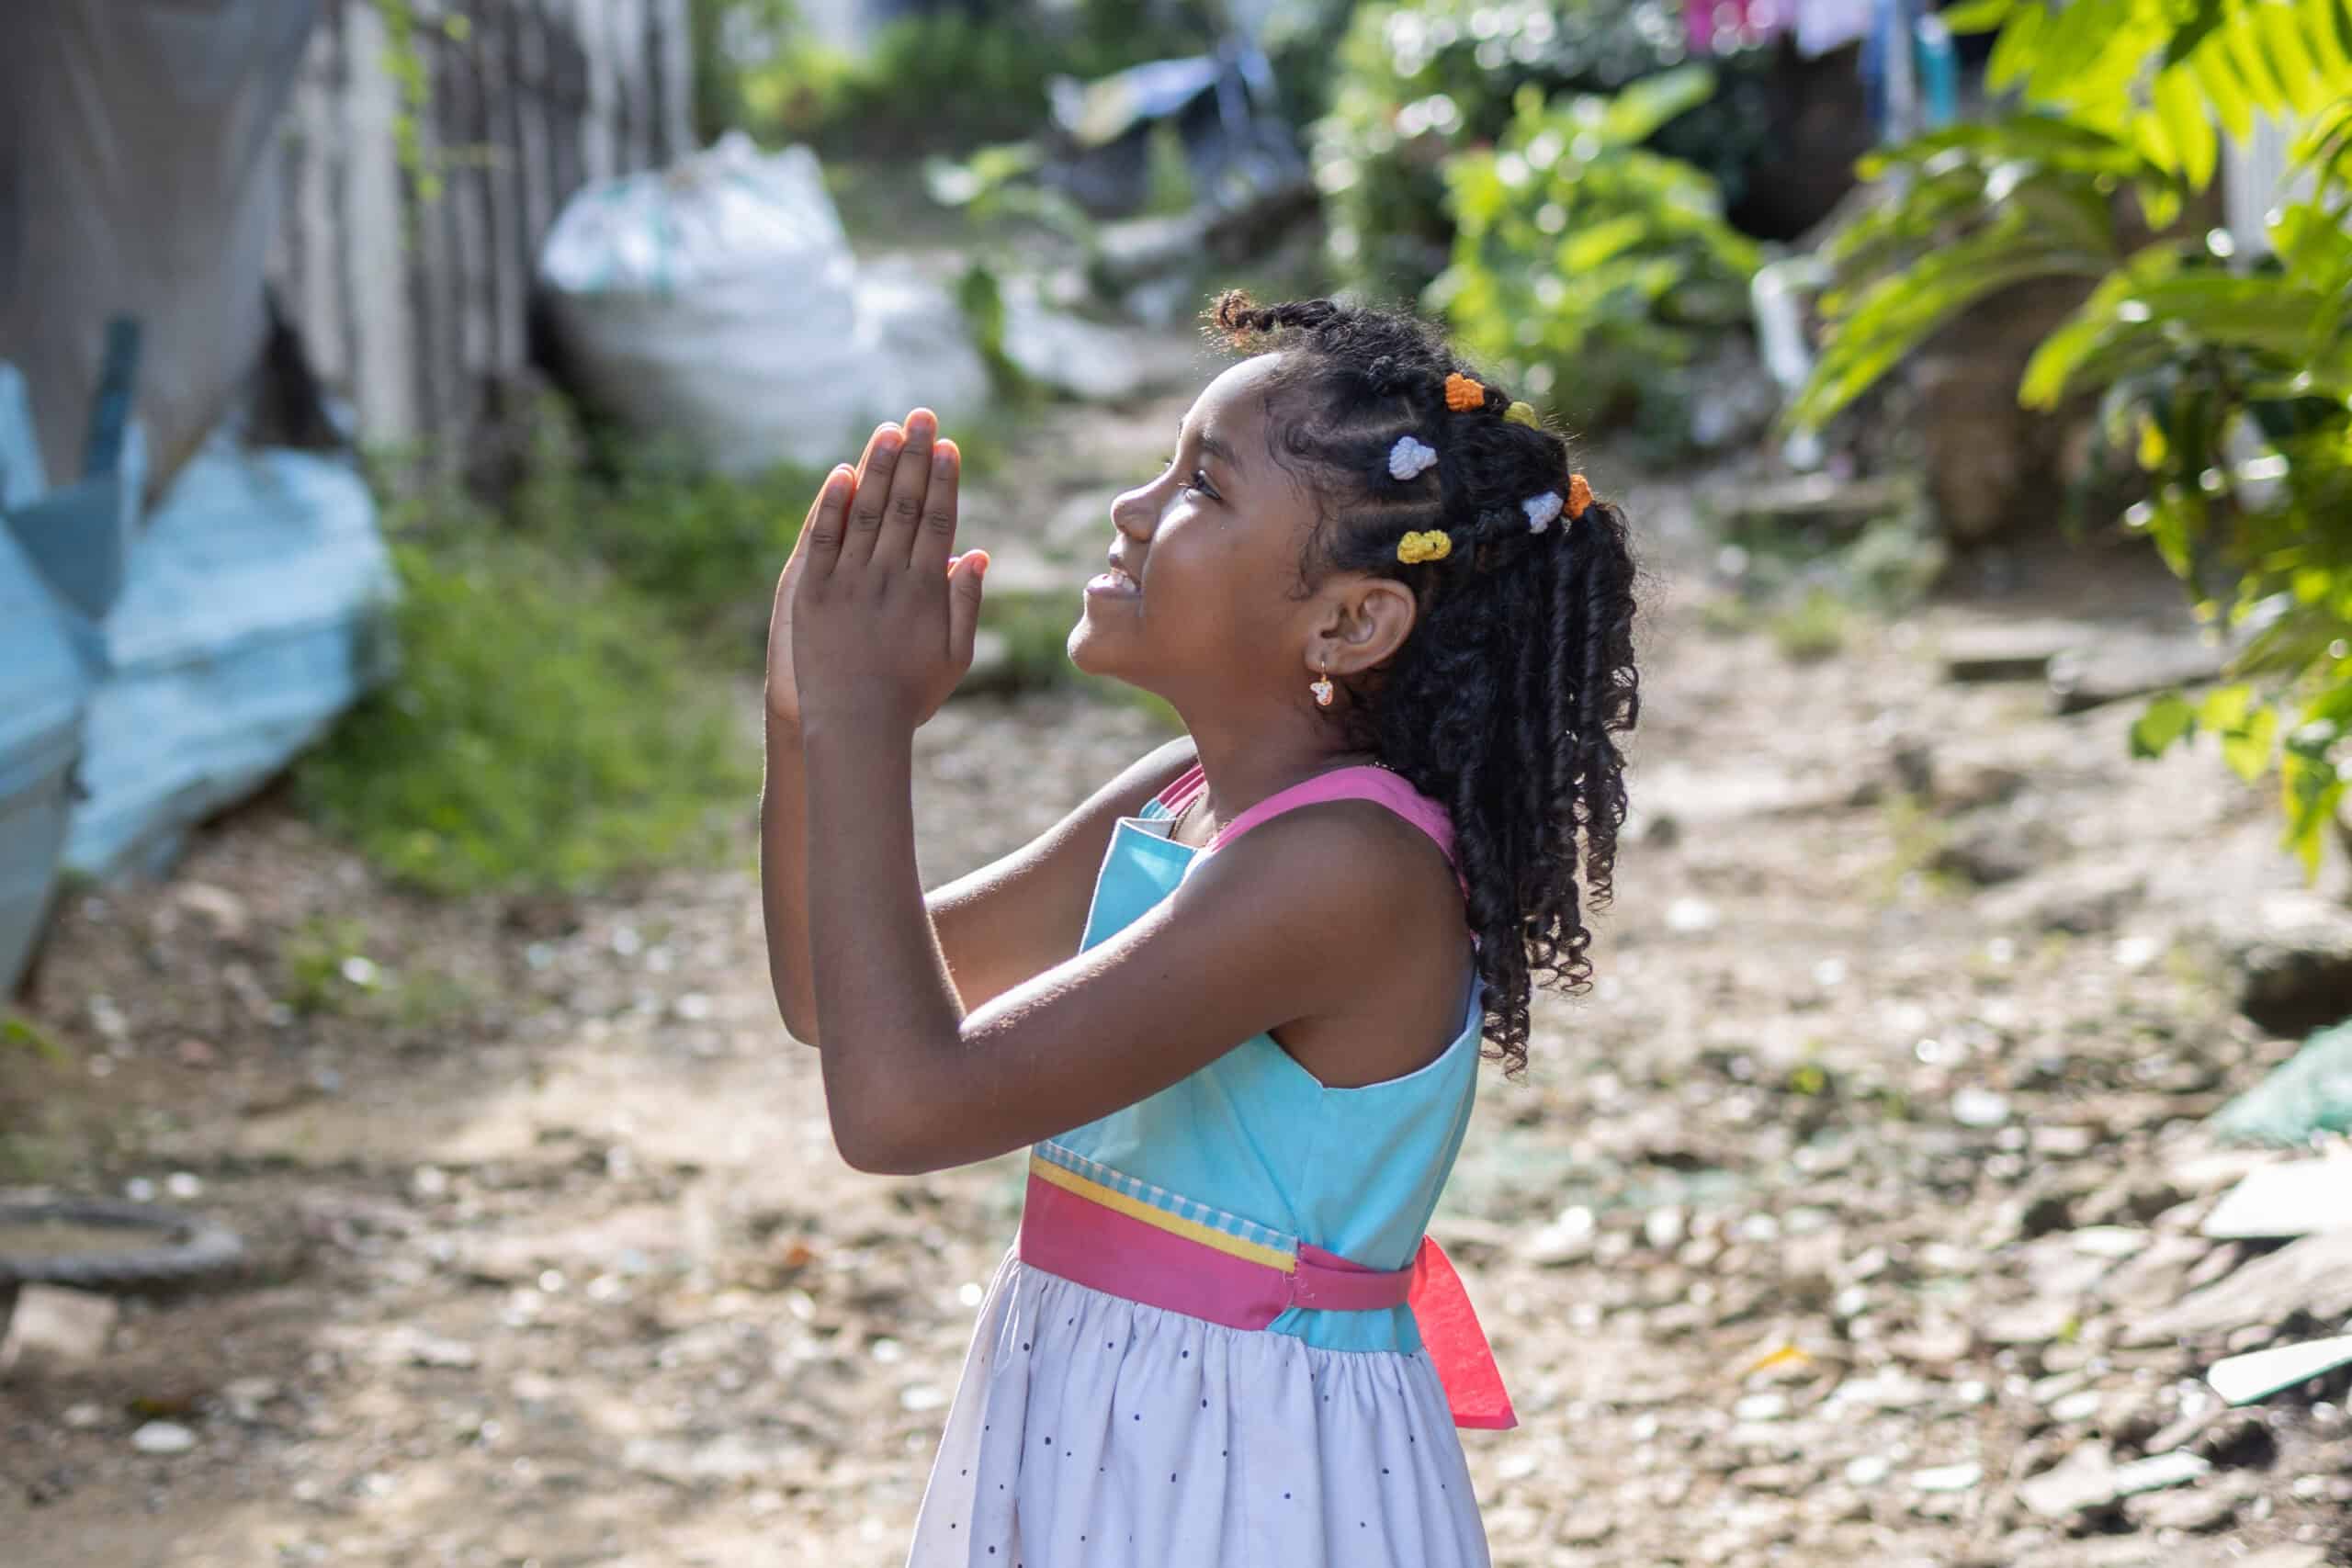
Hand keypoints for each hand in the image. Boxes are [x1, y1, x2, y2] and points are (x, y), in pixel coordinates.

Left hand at [786, 408, 987, 732]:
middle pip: (906, 505)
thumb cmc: (909, 696)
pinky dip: (834, 504)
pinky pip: (824, 538)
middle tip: (922, 416)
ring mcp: (848, 582)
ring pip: (867, 512)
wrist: (852, 726)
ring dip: (879, 466)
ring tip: (890, 429)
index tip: (949, 446)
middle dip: (916, 456)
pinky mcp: (812, 591)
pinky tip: (843, 472)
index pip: (939, 521)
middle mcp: (889, 579)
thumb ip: (965, 603)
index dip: (945, 481)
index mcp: (927, 592)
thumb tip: (975, 552)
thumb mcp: (954, 657)